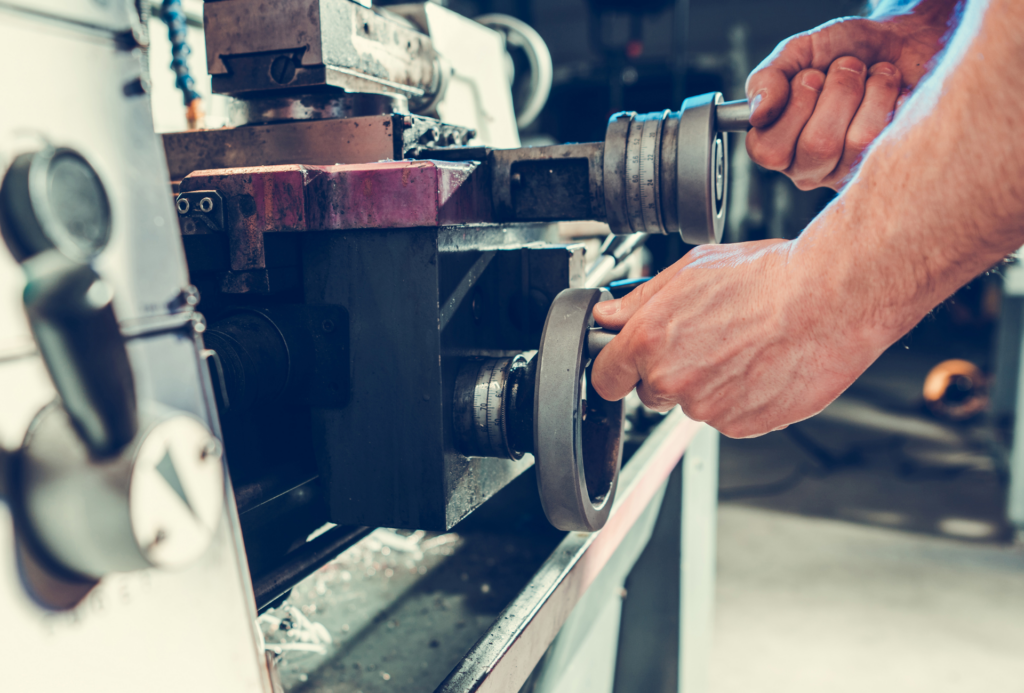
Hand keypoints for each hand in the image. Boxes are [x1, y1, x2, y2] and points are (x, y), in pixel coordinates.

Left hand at [589, 240, 884, 437]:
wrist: (831, 298)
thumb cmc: (769, 277)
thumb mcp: (691, 269)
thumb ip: (639, 299)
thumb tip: (608, 315)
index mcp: (650, 340)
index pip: (605, 376)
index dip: (615, 366)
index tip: (625, 361)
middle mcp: (673, 379)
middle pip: (650, 391)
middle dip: (667, 370)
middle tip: (704, 339)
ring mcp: (707, 407)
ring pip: (692, 403)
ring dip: (707, 383)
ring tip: (742, 346)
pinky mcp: (741, 425)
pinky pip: (727, 416)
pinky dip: (739, 398)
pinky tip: (760, 366)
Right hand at [745, 0, 957, 190]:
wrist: (902, 40)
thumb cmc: (847, 49)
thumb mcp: (798, 52)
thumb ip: (767, 79)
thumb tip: (758, 114)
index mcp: (777, 144)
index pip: (769, 150)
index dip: (795, 105)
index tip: (811, 76)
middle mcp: (808, 167)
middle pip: (817, 146)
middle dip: (839, 91)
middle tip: (847, 68)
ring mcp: (845, 172)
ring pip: (855, 142)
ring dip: (871, 90)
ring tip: (874, 75)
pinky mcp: (883, 166)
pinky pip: (888, 137)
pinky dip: (894, 99)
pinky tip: (894, 92)